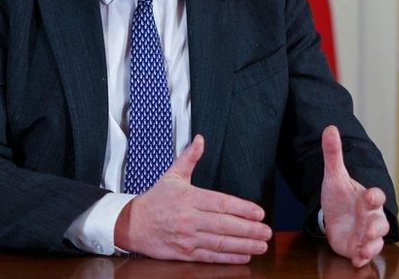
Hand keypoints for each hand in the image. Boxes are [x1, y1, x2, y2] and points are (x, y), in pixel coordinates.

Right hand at [114, 134, 272, 263]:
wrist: (132, 224)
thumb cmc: (155, 200)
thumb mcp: (172, 176)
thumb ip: (189, 158)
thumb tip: (200, 139)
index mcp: (188, 197)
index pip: (220, 203)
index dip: (242, 209)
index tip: (259, 212)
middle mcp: (189, 218)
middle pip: (224, 225)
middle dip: (248, 229)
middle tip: (267, 231)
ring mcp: (187, 237)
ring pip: (220, 243)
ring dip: (244, 245)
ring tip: (261, 245)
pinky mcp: (184, 253)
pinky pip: (210, 257)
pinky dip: (229, 258)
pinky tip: (244, 255)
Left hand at [320, 125, 390, 266]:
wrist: (336, 216)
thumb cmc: (340, 196)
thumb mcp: (334, 176)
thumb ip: (333, 154)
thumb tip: (330, 127)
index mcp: (367, 198)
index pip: (376, 197)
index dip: (374, 197)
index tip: (370, 197)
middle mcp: (371, 217)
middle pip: (379, 222)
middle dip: (375, 226)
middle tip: (368, 229)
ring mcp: (366, 234)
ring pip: (376, 241)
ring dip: (370, 245)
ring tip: (362, 249)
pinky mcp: (358, 247)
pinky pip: (365, 254)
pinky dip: (362, 258)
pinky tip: (356, 260)